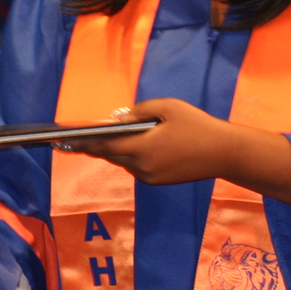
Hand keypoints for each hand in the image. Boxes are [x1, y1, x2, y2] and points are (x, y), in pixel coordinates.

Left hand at [67, 99, 290, 209]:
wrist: (224, 153)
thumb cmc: (197, 125)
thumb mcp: (168, 108)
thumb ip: (140, 111)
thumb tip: (117, 119)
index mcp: (143, 148)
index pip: (105, 146)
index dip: (85, 142)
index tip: (66, 140)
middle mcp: (142, 167)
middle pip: (112, 155)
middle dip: (97, 146)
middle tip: (77, 140)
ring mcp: (150, 177)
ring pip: (125, 161)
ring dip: (117, 150)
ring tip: (105, 138)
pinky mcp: (158, 181)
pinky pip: (137, 167)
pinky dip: (132, 156)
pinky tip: (134, 145)